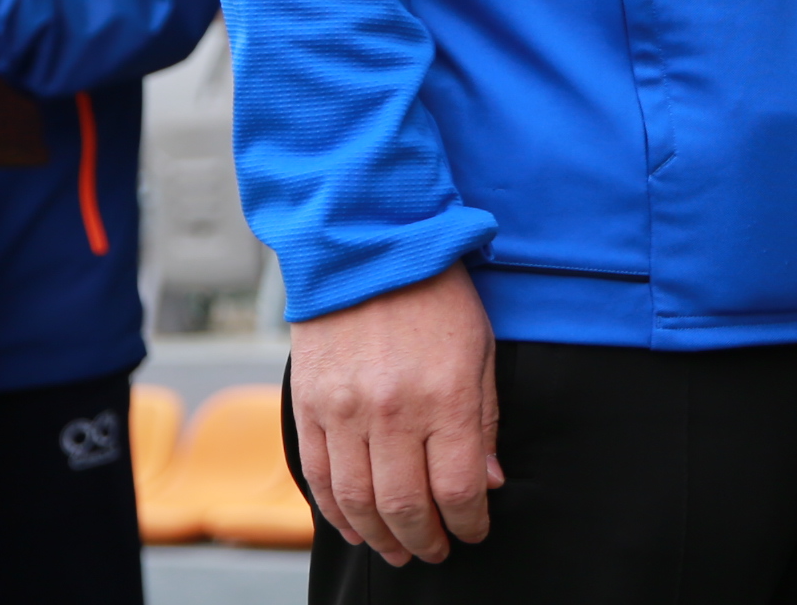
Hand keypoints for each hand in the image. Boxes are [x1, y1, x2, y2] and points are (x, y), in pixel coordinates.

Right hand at [289, 264, 503, 564]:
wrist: (366, 243)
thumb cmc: (434, 292)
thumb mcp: (480, 347)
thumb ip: (484, 419)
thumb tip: (488, 482)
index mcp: (444, 395)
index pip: (457, 488)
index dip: (468, 522)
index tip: (474, 530)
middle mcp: (392, 410)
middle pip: (406, 507)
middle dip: (425, 541)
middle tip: (436, 552)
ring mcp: (344, 410)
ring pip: (358, 502)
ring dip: (381, 538)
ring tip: (399, 550)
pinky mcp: (308, 405)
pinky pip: (318, 477)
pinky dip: (336, 512)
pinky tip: (356, 527)